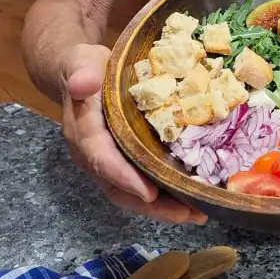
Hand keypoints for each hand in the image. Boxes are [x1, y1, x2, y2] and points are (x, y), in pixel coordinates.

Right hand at [62, 44, 206, 223]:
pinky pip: (144, 182)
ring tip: (199, 212)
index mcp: (83, 135)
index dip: (125, 178)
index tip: (149, 193)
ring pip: (134, 193)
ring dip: (165, 206)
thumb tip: (82, 83)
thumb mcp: (81, 64)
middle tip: (188, 213)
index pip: (102, 161)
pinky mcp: (125, 161)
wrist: (81, 74)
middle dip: (155, 206)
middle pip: (122, 190)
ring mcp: (111, 162)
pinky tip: (192, 195)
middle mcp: (95, 157)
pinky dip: (167, 193)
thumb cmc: (84, 69)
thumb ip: (81, 74)